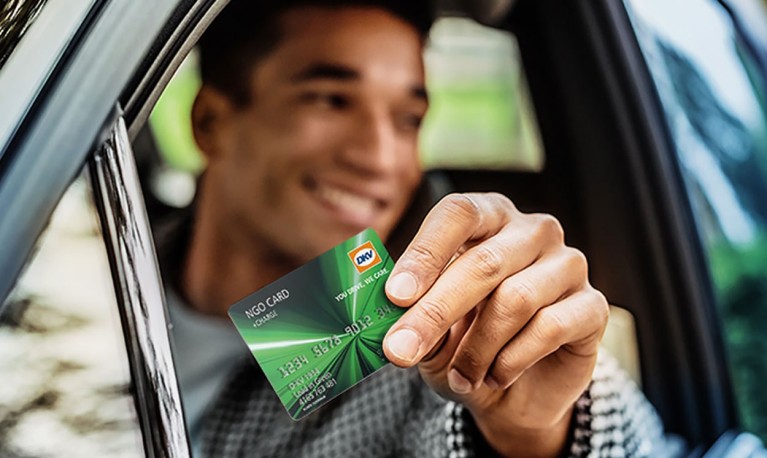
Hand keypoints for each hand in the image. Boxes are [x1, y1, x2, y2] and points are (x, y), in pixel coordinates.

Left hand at [382, 193, 608, 456]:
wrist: (515, 393)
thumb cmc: (464, 344)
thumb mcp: (429, 330)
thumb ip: (414, 317)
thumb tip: (395, 327)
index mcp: (488, 217)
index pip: (458, 213)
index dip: (425, 253)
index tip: (396, 295)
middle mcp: (532, 231)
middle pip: (484, 262)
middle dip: (435, 312)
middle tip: (400, 350)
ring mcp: (568, 265)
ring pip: (515, 299)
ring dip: (476, 349)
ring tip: (460, 375)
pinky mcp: (593, 306)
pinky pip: (549, 328)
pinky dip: (511, 361)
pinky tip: (496, 376)